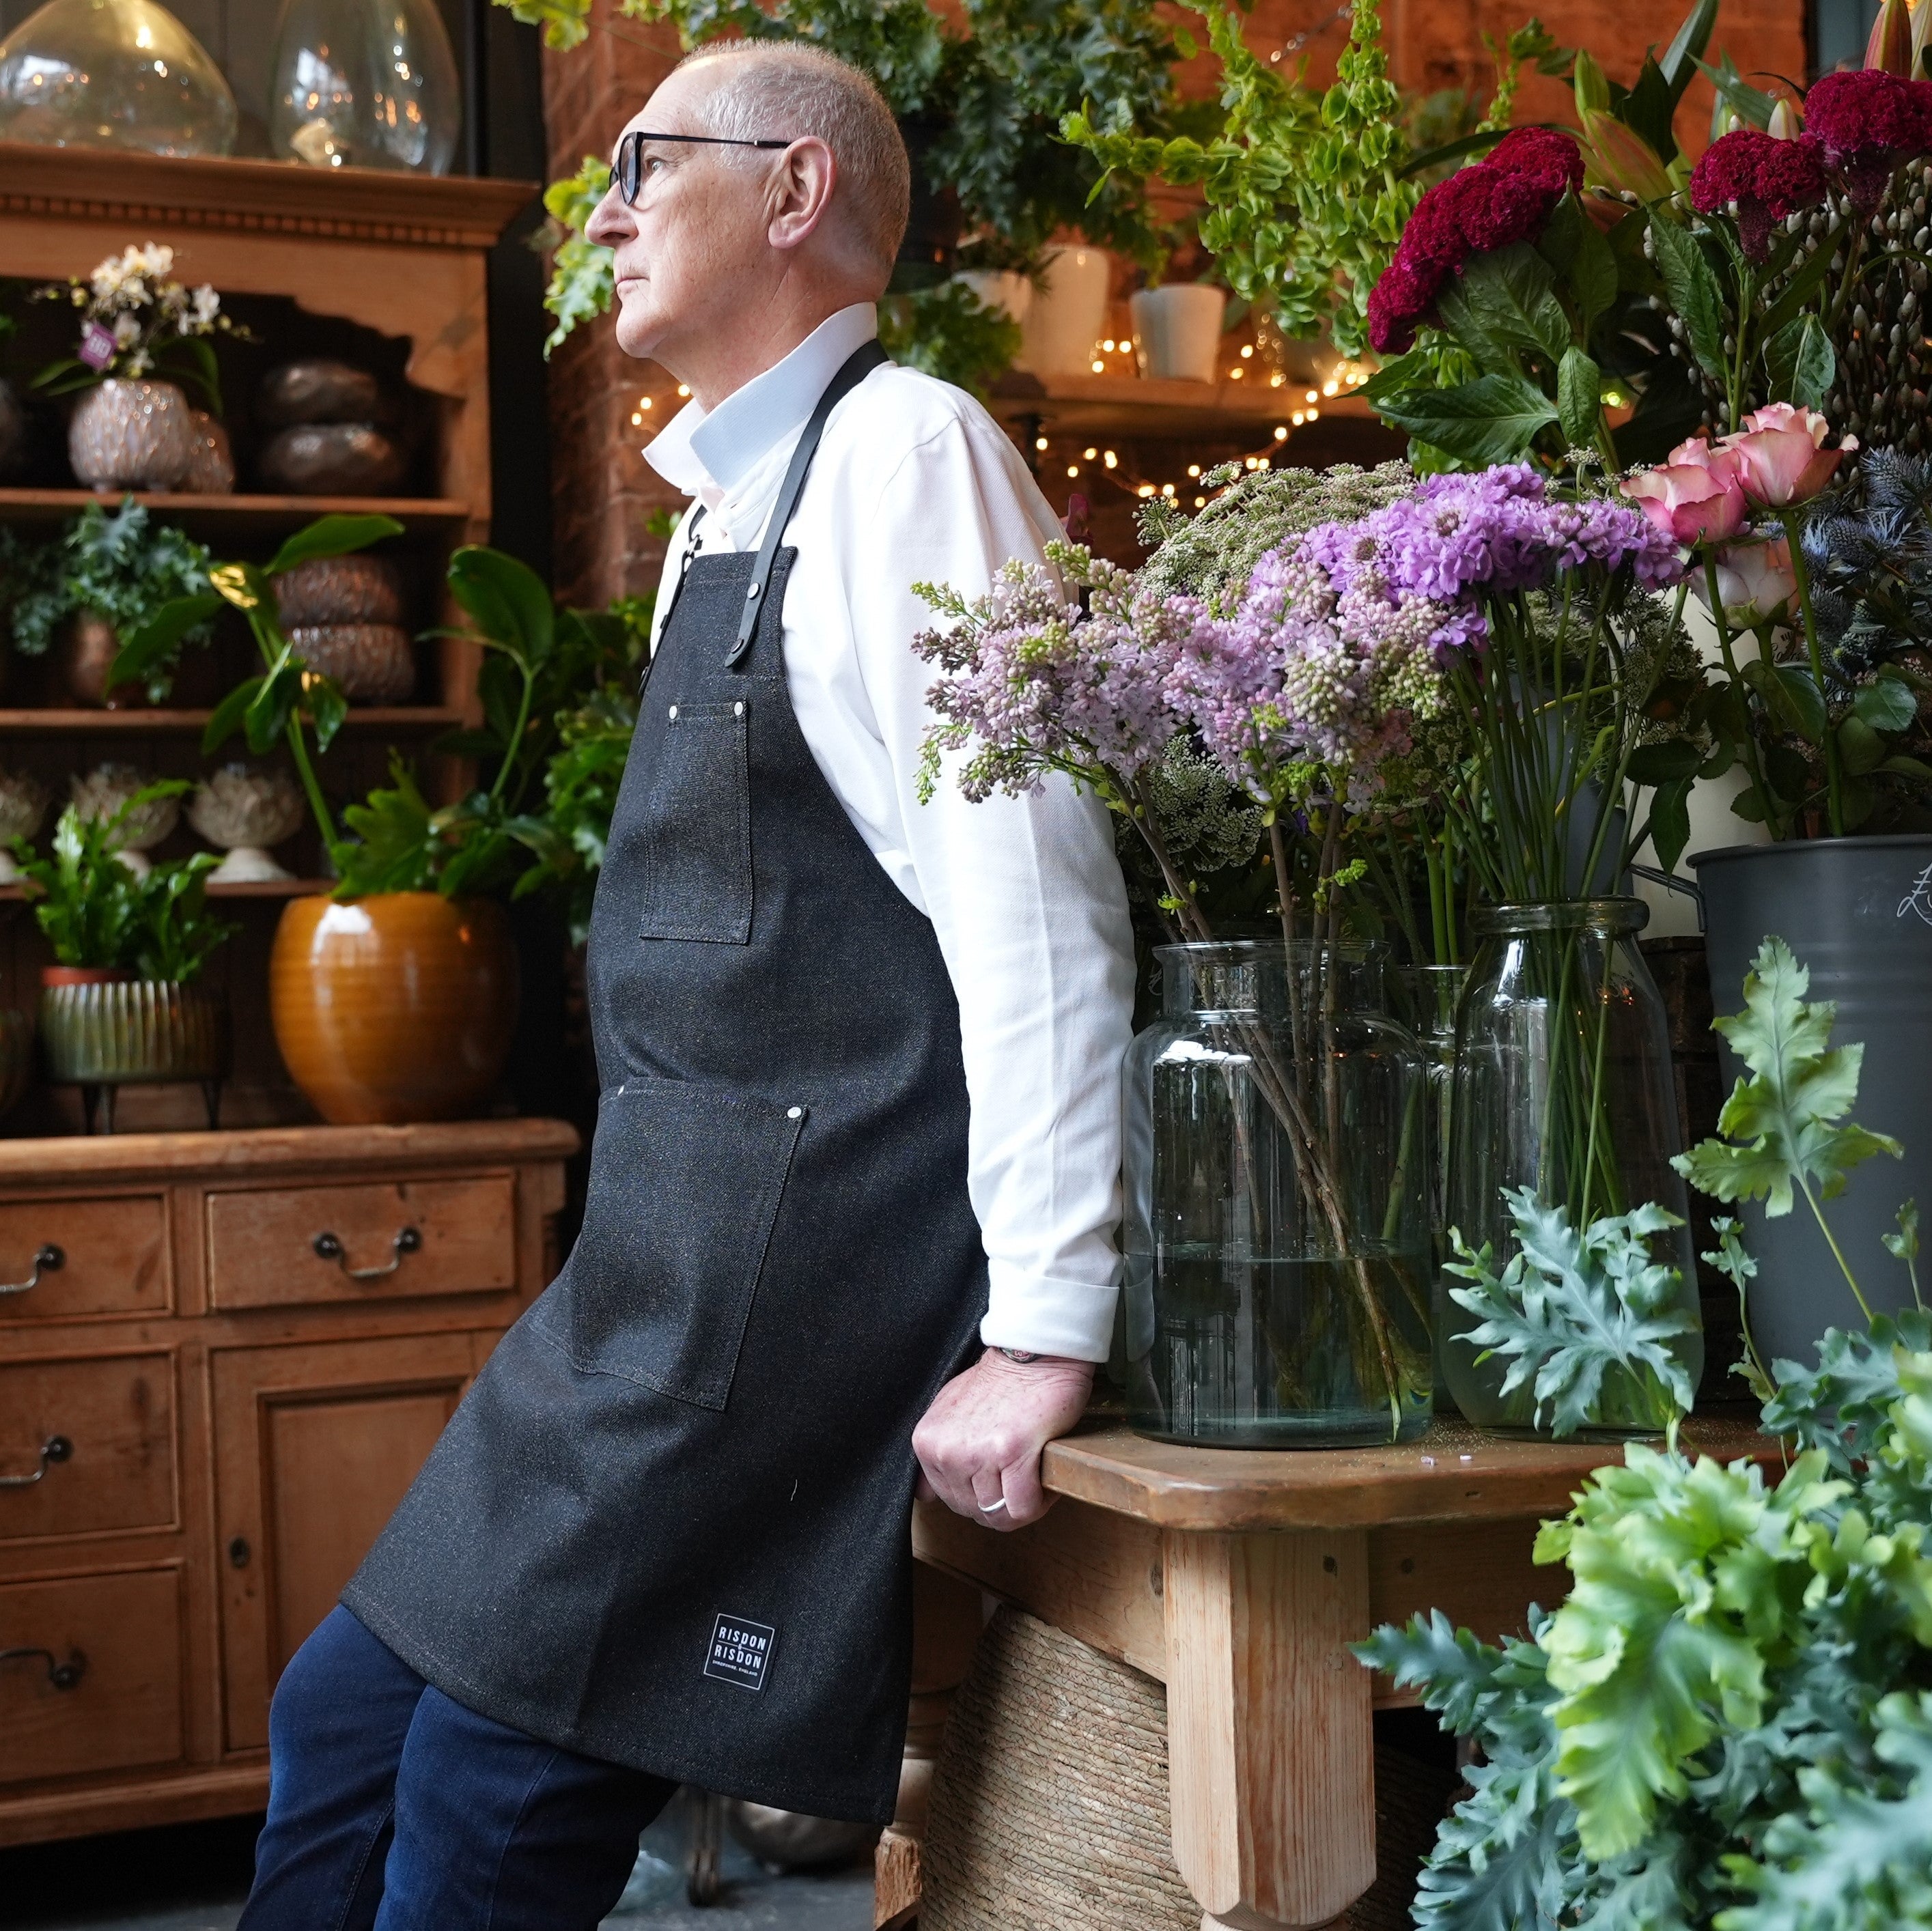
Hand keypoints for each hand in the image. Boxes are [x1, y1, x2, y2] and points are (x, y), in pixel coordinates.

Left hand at [912, 1350, 1094, 1532]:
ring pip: (1000, 1514)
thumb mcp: (949, 1410)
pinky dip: (1040, 1501)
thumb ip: (937, 1451)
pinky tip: (1044, 1477)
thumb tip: (924, 1496)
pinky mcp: (1012, 1452)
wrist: (1032, 1352)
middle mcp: (947, 1451)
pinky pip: (1023, 1507)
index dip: (980, 1495)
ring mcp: (978, 1453)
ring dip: (1024, 1503)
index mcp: (928, 1442)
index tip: (1000, 1476)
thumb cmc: (999, 1381)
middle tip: (1021, 1476)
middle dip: (1003, 1502)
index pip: (949, 1501)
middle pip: (975, 1511)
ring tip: (1034, 1473)